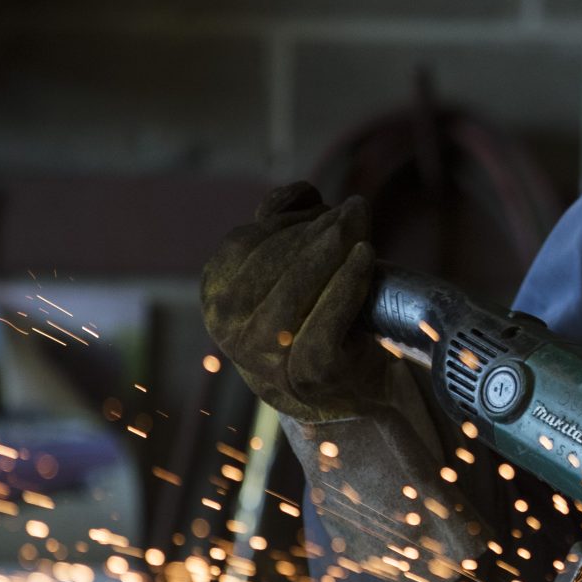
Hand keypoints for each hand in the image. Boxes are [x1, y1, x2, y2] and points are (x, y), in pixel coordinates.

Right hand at [200, 183, 392, 424]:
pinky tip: (365, 256)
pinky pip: (328, 318)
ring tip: (359, 225)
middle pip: (270, 263)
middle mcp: (230, 331)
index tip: (321, 206)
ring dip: (331, 249)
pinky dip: (348, 281)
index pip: (242, 244)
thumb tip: (299, 192)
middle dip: (315, 229)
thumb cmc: (314, 318)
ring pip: (295, 288)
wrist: (344, 389)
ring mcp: (266, 357)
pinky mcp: (309, 373)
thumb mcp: (286, 271)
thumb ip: (281, 228)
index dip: (284, 219)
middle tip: (352, 210)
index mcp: (216, 299)